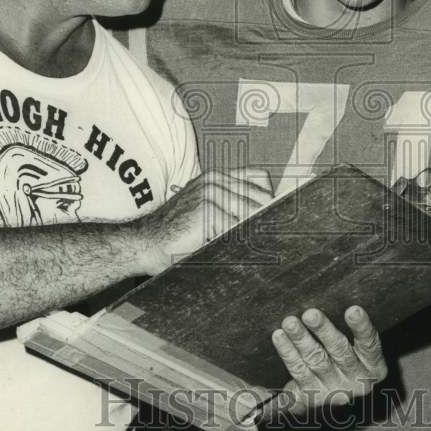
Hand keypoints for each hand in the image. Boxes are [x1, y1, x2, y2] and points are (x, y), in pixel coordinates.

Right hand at [138, 168, 272, 273]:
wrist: (147, 242)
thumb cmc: (178, 232)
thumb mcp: (207, 210)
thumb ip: (233, 206)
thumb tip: (271, 218)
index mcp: (217, 177)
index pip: (260, 179)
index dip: (272, 198)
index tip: (283, 216)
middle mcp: (215, 181)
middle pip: (260, 198)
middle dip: (270, 219)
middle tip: (281, 238)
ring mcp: (211, 194)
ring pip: (252, 215)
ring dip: (259, 233)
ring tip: (265, 249)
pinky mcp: (207, 212)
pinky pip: (238, 230)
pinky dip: (245, 243)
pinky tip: (243, 253)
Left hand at [270, 306, 386, 416]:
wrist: (331, 401)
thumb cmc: (345, 360)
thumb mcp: (360, 352)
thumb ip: (359, 333)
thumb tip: (348, 302)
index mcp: (373, 367)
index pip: (370, 345)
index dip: (362, 327)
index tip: (353, 310)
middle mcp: (356, 382)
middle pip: (340, 352)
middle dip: (324, 330)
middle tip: (310, 314)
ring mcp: (333, 391)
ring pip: (316, 360)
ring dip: (301, 339)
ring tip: (290, 322)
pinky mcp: (311, 396)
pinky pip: (298, 370)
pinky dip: (287, 352)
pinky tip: (279, 337)